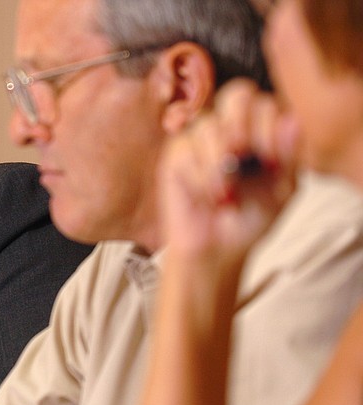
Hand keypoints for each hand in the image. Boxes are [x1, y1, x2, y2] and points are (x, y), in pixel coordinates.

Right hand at [158, 79, 299, 265]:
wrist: (218, 248)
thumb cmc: (251, 218)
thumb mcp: (282, 191)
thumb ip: (290, 157)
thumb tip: (291, 121)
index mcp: (262, 130)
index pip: (267, 103)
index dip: (268, 127)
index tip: (270, 162)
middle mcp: (232, 127)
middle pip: (236, 94)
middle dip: (241, 124)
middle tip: (241, 158)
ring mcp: (201, 138)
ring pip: (208, 124)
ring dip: (219, 162)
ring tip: (226, 193)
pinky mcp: (176, 155)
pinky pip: (184, 149)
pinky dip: (200, 177)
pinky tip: (207, 196)